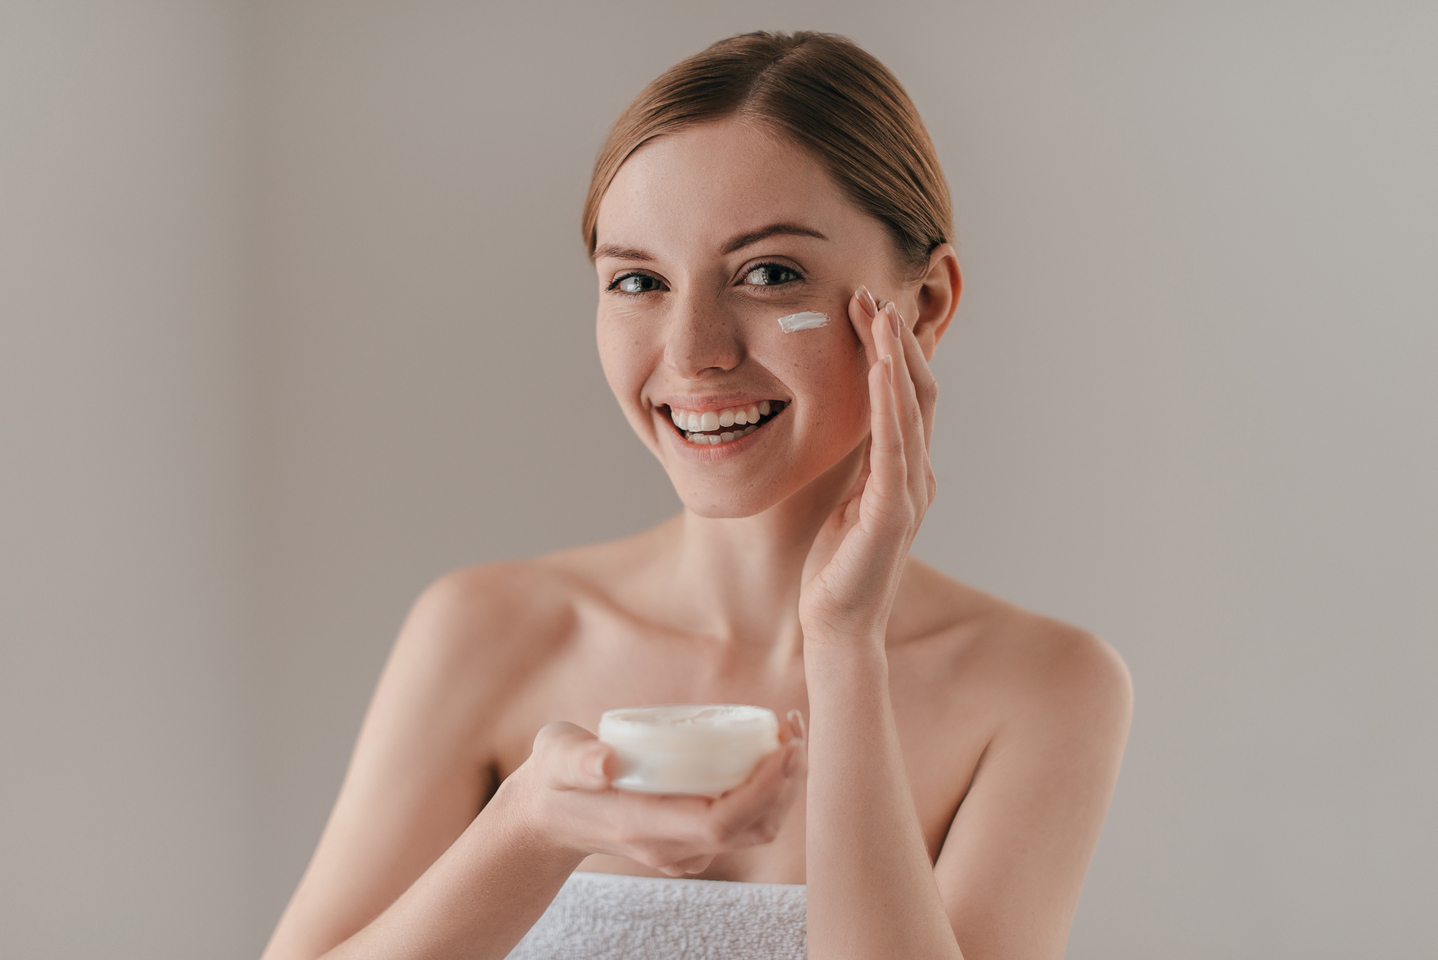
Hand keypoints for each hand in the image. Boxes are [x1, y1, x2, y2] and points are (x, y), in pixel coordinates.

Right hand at [502, 712, 806, 876]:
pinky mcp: (691, 842)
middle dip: (785, 780)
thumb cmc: (554, 779)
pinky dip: (767, 791)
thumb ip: (576, 759)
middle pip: (753, 828)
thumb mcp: (555, 758)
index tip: (783, 746)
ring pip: (755, 830)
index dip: (761, 789)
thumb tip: (605, 761)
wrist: (548, 819)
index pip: (721, 820)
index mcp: (643, 825)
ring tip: (788, 732)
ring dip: (783, 785)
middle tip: (793, 727)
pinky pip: (744, 824)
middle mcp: (670, 846)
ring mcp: (683, 850)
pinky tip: (766, 751)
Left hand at [799, 286, 938, 646]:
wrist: (835, 627)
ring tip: (877, 314)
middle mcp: (916, 474)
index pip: (905, 394)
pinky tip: (881, 368)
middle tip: (870, 293)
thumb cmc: (834, 566)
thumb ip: (854, 460)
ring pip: (912, 409)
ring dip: (895, 357)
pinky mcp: (893, 513)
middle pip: (916, 390)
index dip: (890, 349)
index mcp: (904, 469)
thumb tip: (845, 420)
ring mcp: (910, 493)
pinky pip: (895, 447)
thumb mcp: (842, 497)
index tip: (865, 307)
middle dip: (895, 339)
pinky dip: (891, 404)